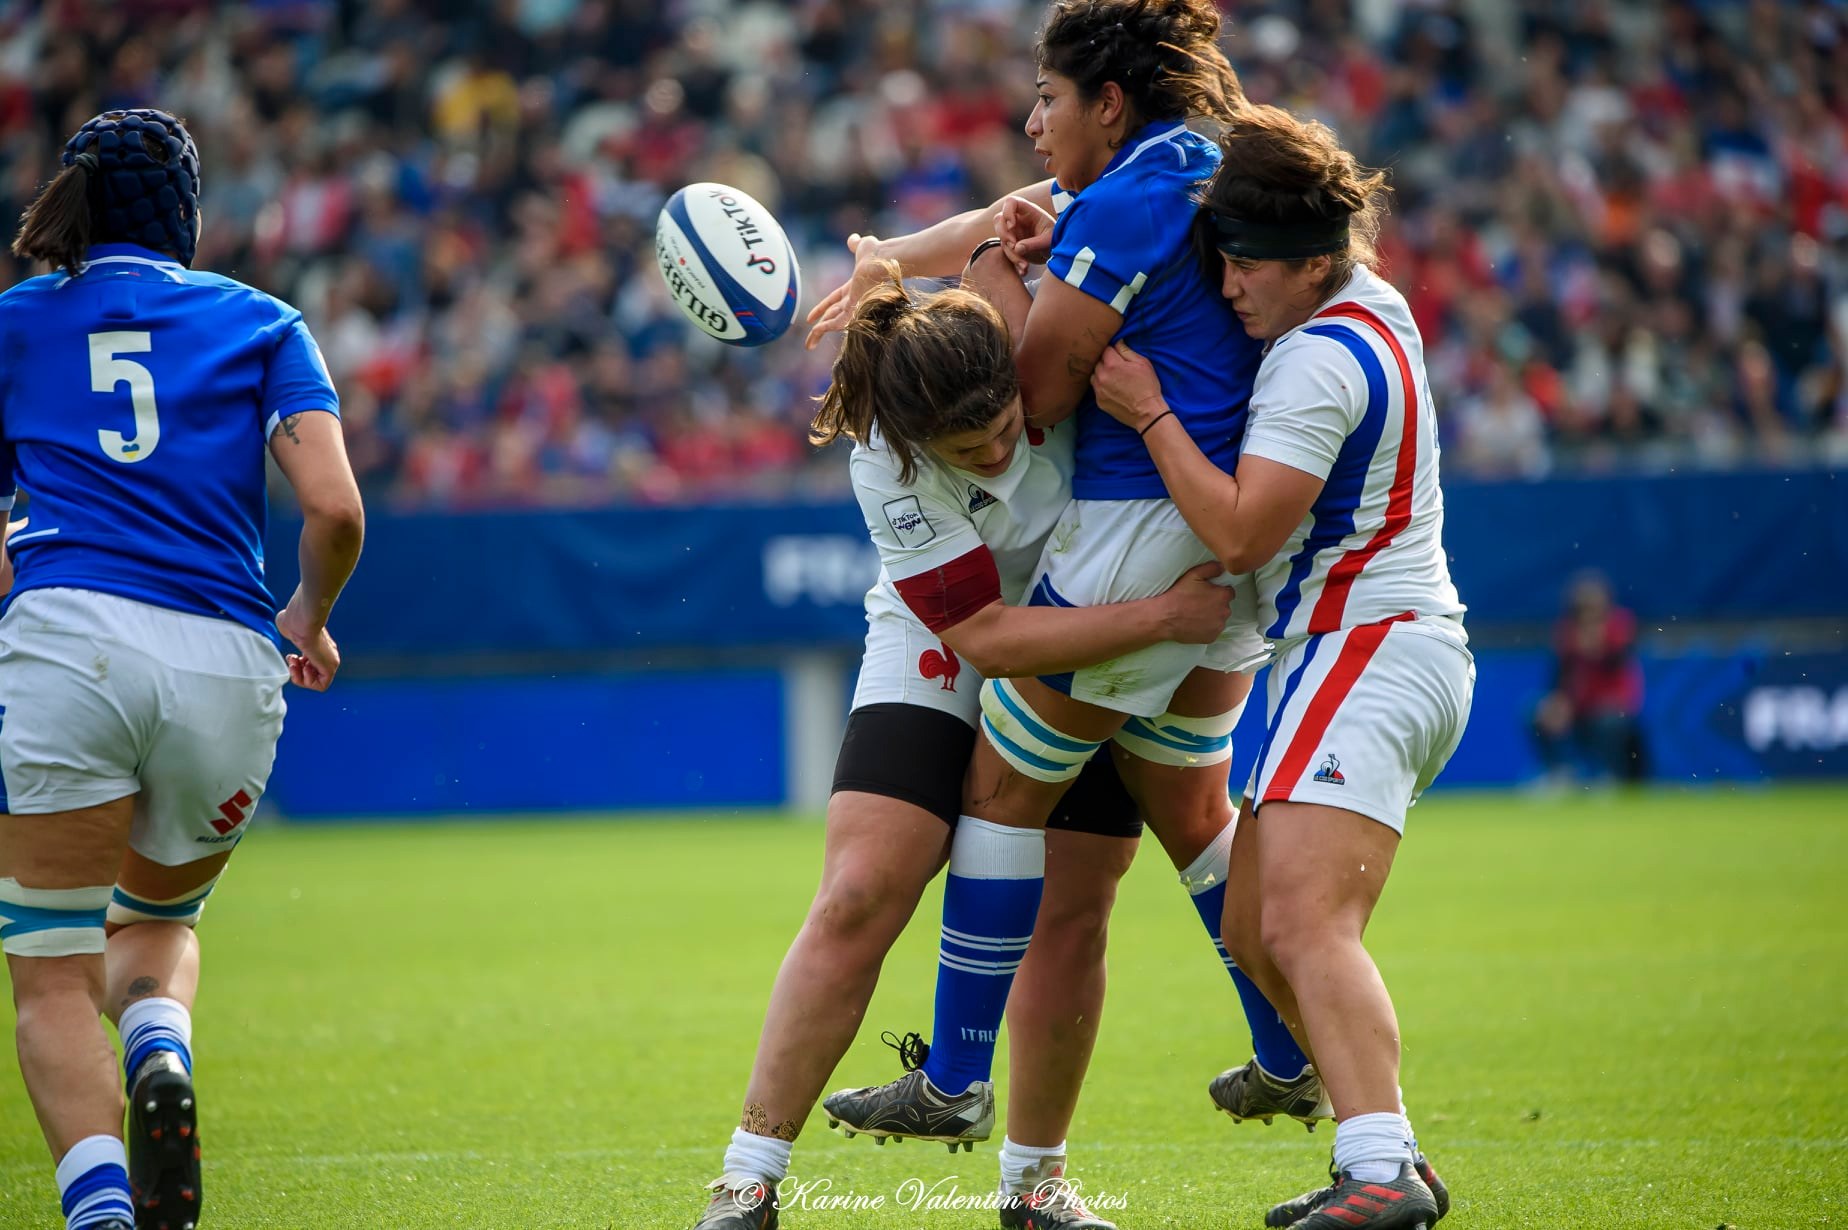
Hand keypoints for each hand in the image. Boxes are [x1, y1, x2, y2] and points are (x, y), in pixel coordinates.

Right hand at [276, 590, 340, 690]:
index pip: (311, 665)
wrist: (302, 622)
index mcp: (320, 647)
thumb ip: (292, 631)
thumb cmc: (295, 621)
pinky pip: (322, 686)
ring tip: (295, 662)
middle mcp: (327, 655)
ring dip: (299, 676)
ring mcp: (330, 662)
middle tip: (292, 660)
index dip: (299, 666)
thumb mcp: (293, 627)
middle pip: (313, 675)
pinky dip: (308, 681)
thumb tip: (284, 621)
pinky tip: (303, 667)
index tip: (294, 657)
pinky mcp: (330, 668)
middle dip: (297, 671)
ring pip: (316, 682)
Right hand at [803, 232, 888, 348]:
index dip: (822, 308)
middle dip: (819, 330)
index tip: (810, 318)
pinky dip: (826, 327)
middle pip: (832, 316)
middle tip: (809, 343)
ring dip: (819, 334)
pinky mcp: (854, 309)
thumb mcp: (862, 247)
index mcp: (853, 287)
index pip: (834, 300)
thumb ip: (855, 244)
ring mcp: (854, 305)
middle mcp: (853, 299)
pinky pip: (838, 322)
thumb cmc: (875, 253)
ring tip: (809, 345)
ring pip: (833, 323)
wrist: (880, 259)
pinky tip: (815, 332)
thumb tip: (853, 238)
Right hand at [996, 195, 1054, 269]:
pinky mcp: (1012, 246)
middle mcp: (1017, 220)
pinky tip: (1024, 271)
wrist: (1058, 252)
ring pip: (1002, 240)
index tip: (1012, 225)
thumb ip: (1034, 243)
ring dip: (1011, 254)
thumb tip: (1017, 248)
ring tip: (1025, 266)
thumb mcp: (1049, 240)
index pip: (1011, 202)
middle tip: (1013, 246)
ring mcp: (1013, 233)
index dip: (1007, 212)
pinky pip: (1007, 254)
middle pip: (999, 220)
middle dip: (1003, 234)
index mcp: (1028, 211)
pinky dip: (1014, 263)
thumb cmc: (1056, 239)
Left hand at [1090, 340, 1167, 430]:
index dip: (1113, 351)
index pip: (1105, 350)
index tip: (1119, 355)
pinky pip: (1096, 388)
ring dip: (1102, 374)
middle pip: (1098, 362)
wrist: (1147, 412)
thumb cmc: (1147, 386)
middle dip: (1106, 362)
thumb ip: (1126, 351)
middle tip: (1118, 367)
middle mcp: (1101, 376)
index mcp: (1112, 364)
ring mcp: (1098, 390)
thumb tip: (1117, 342)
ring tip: (1114, 378)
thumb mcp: (1142, 363)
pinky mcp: (1099, 401)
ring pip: (1094, 375)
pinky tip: (1113, 389)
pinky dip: (1102, 386)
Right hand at [1159, 562, 1233, 643]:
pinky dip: (1207, 628)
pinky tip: (1195, 623)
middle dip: (1216, 604)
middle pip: (1225, 606)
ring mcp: (1218, 626)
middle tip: (1200, 603)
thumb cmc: (1179, 595)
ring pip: (1220, 619)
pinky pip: (1213, 630)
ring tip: (1196, 614)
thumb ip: (1211, 568)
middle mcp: (1224, 612)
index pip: (1229, 592)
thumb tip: (1223, 566)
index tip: (1208, 593)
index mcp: (1223, 596)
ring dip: (1212, 616)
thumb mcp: (1193, 575)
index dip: (1218, 591)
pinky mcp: (1212, 637)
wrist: (1165, 617)